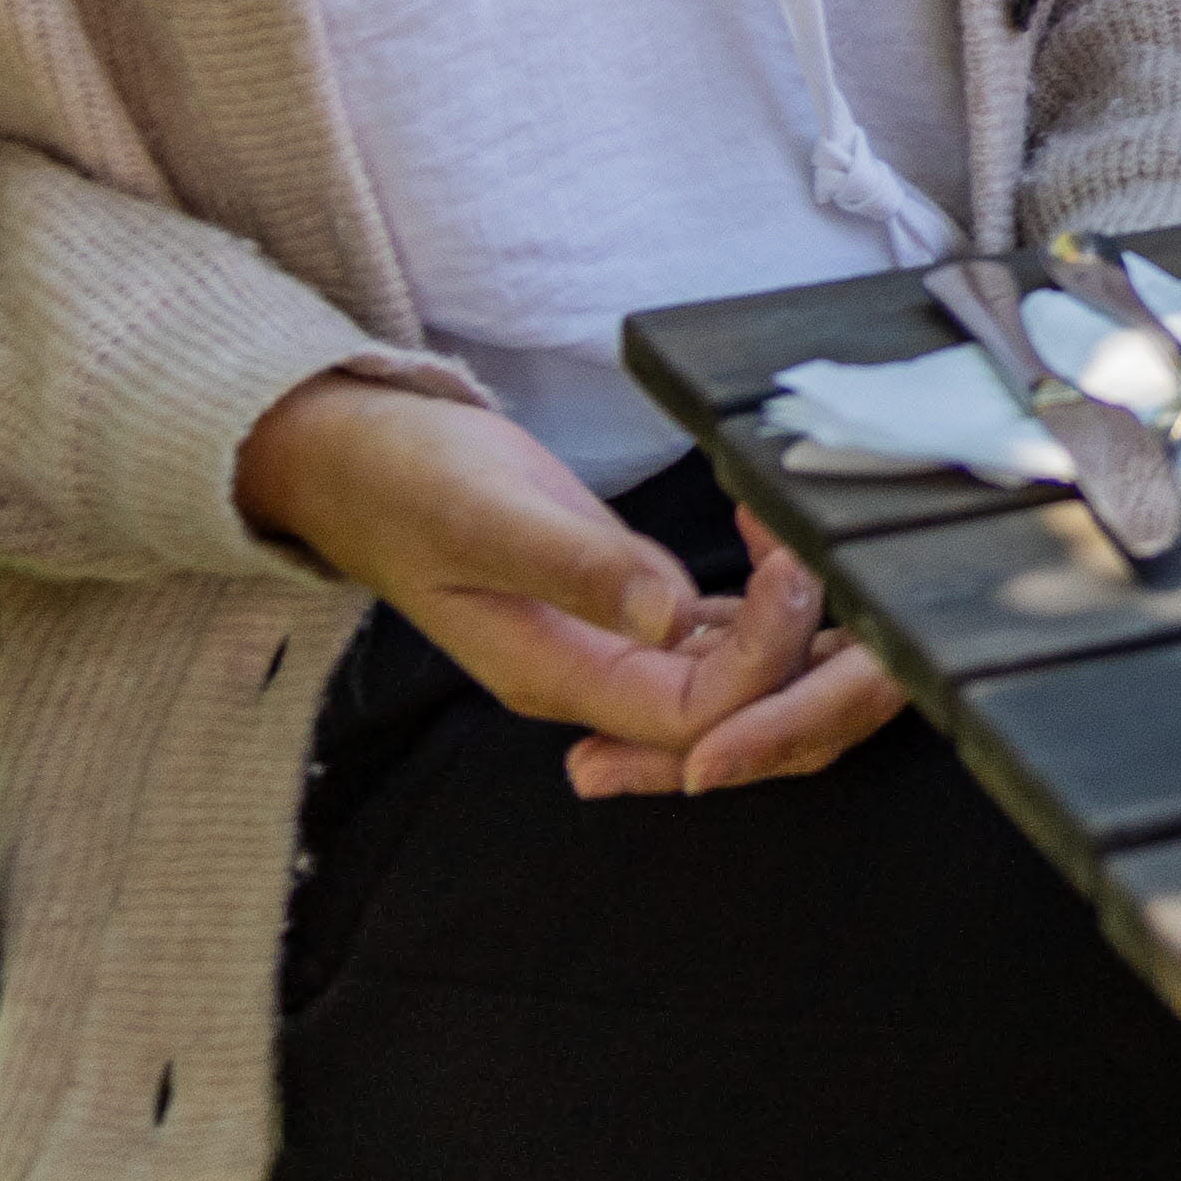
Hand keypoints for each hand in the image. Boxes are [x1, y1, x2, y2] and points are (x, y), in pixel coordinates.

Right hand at [233, 372, 766, 759]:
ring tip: (815, 549)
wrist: (358, 462)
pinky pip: (714, 633)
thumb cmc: (408, 484)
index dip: (761, 660)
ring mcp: (610, 645)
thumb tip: (668, 615)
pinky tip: (780, 545)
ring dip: (787, 632)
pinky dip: (759, 601)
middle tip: (822, 560)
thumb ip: (579, 568)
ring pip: (728, 679)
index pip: (692, 713)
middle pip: (725, 718)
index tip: (792, 567)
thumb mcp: (488, 517)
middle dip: (795, 666)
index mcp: (555, 675)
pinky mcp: (624, 603)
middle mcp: (592, 677)